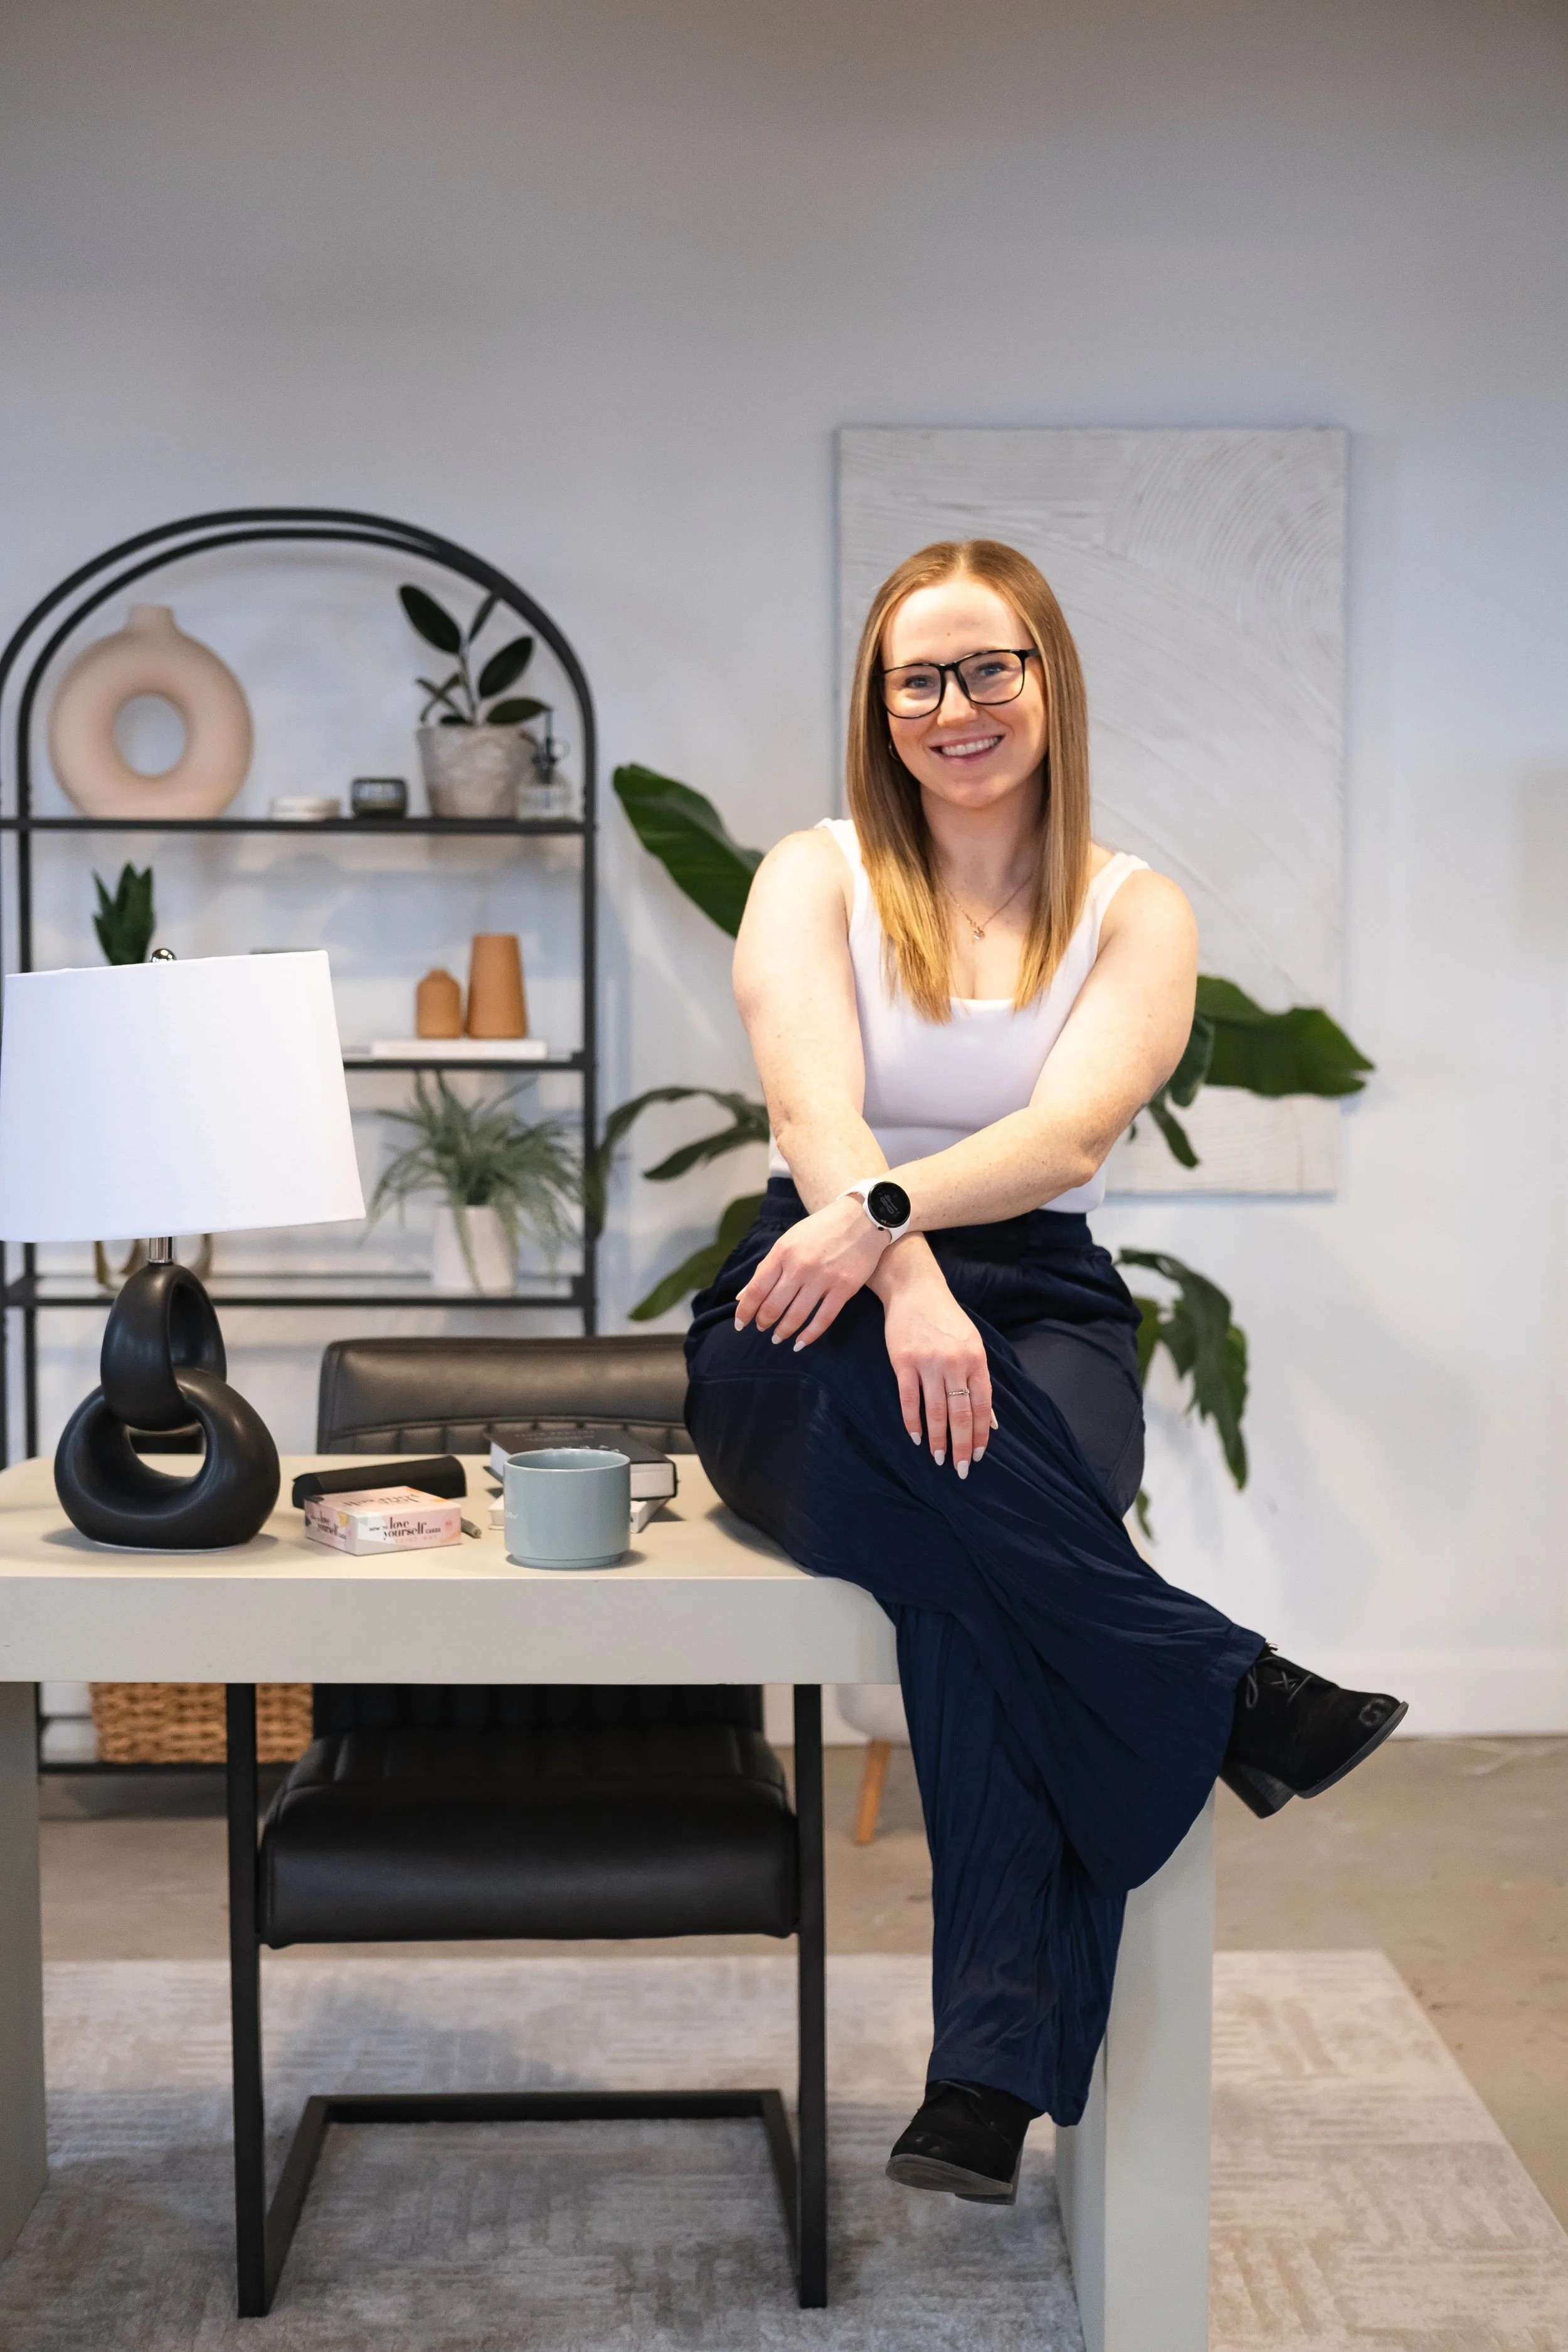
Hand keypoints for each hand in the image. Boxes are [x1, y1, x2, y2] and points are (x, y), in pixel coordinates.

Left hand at [734, 1194, 888, 1348]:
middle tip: (762, 1329)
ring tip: (778, 1337)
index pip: (756, 1289)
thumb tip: (742, 1295)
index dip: (745, 1311)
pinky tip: (800, 1343)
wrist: (863, 1218)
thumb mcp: (788, 1241)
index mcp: (783, 1252)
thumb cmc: (821, 1229)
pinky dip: (809, 1335)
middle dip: (763, 1322)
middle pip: (773, 1306)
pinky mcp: (844, 1288)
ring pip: (796, 1316)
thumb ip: (766, 1268)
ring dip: (783, 1331)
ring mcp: (823, 1278)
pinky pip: (823, 1319)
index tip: (740, 1324)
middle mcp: (800, 1266)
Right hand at [875, 1252, 993, 1476]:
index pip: (982, 1405)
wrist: (915, 1289)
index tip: (978, 1455)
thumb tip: (991, 1422)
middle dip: (961, 1445)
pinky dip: (913, 1422)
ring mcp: (928, 1363)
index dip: (980, 1434)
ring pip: (936, 1410)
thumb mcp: (972, 1344)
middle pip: (960, 1413)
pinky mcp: (903, 1362)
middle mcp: (955, 1363)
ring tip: (938, 1459)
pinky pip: (909, 1399)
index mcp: (976, 1359)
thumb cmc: (946, 1319)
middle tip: (960, 1469)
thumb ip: (981, 1381)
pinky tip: (916, 1438)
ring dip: (938, 1439)